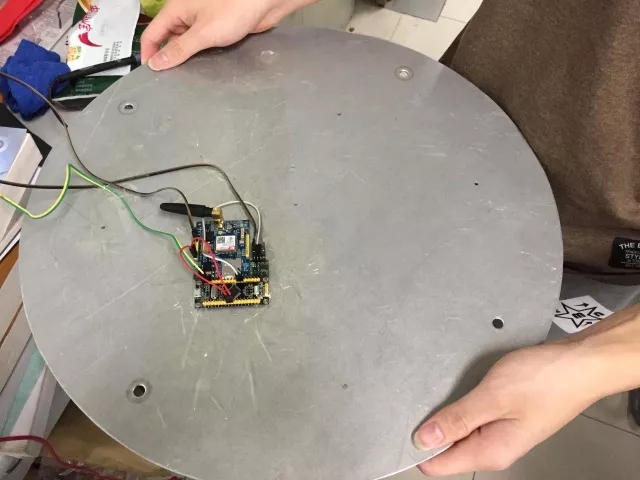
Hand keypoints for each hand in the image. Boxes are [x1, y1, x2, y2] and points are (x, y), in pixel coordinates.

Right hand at [141, 0, 315, 70]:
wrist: (264, 4)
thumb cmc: (236, 7)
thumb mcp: (203, 33)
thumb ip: (180, 49)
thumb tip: (158, 62)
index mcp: (176, 10)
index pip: (152, 33)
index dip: (149, 53)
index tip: (151, 72)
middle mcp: (187, 16)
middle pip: (168, 40)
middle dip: (169, 57)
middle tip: (171, 78)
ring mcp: (202, 23)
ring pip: (186, 44)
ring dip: (187, 58)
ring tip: (188, 74)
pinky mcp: (216, 30)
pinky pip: (202, 45)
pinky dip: (201, 56)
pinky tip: (205, 66)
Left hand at [413, 305, 639, 475]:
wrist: (581, 363)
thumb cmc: (543, 380)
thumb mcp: (493, 398)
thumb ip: (456, 419)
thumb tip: (423, 440)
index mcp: (491, 451)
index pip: (440, 465)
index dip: (417, 449)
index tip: (397, 428)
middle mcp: (494, 448)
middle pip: (448, 448)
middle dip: (429, 430)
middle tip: (411, 401)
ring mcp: (501, 431)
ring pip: (459, 431)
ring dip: (444, 415)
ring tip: (431, 391)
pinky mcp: (505, 415)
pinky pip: (472, 417)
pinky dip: (459, 406)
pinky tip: (455, 388)